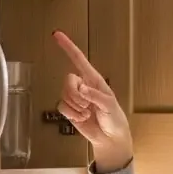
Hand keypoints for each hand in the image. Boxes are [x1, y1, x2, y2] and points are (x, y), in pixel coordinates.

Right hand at [53, 32, 134, 171]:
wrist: (110, 138)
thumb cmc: (115, 119)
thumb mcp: (109, 106)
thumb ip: (95, 96)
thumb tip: (81, 87)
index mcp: (95, 80)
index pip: (79, 59)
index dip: (68, 47)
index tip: (57, 35)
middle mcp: (83, 86)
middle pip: (68, 80)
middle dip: (75, 94)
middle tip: (87, 105)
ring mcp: (75, 98)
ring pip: (64, 94)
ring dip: (76, 106)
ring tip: (88, 113)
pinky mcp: (69, 110)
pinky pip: (61, 106)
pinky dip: (72, 114)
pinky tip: (82, 118)